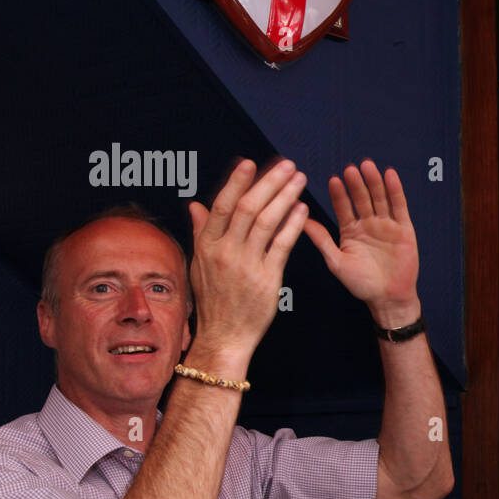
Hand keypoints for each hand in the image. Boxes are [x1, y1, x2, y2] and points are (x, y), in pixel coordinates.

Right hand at [187, 158, 308, 361]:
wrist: (224, 336)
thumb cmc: (214, 299)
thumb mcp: (199, 264)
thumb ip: (201, 232)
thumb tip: (195, 204)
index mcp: (207, 246)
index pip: (222, 206)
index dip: (236, 182)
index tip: (251, 162)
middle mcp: (225, 253)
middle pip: (247, 208)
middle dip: (269, 183)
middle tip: (287, 165)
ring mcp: (246, 266)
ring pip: (266, 222)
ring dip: (285, 197)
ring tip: (299, 179)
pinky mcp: (267, 279)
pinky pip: (282, 246)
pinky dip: (293, 225)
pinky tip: (302, 208)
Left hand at [304, 160, 420, 327]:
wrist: (388, 298)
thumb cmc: (361, 284)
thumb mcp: (336, 262)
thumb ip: (321, 239)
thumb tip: (301, 221)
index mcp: (350, 231)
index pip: (343, 207)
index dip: (339, 194)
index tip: (333, 179)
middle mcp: (368, 224)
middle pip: (361, 199)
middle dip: (356, 184)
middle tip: (350, 168)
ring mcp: (387, 225)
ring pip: (379, 198)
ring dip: (374, 182)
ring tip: (367, 166)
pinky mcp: (404, 228)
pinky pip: (399, 206)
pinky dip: (395, 190)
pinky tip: (390, 175)